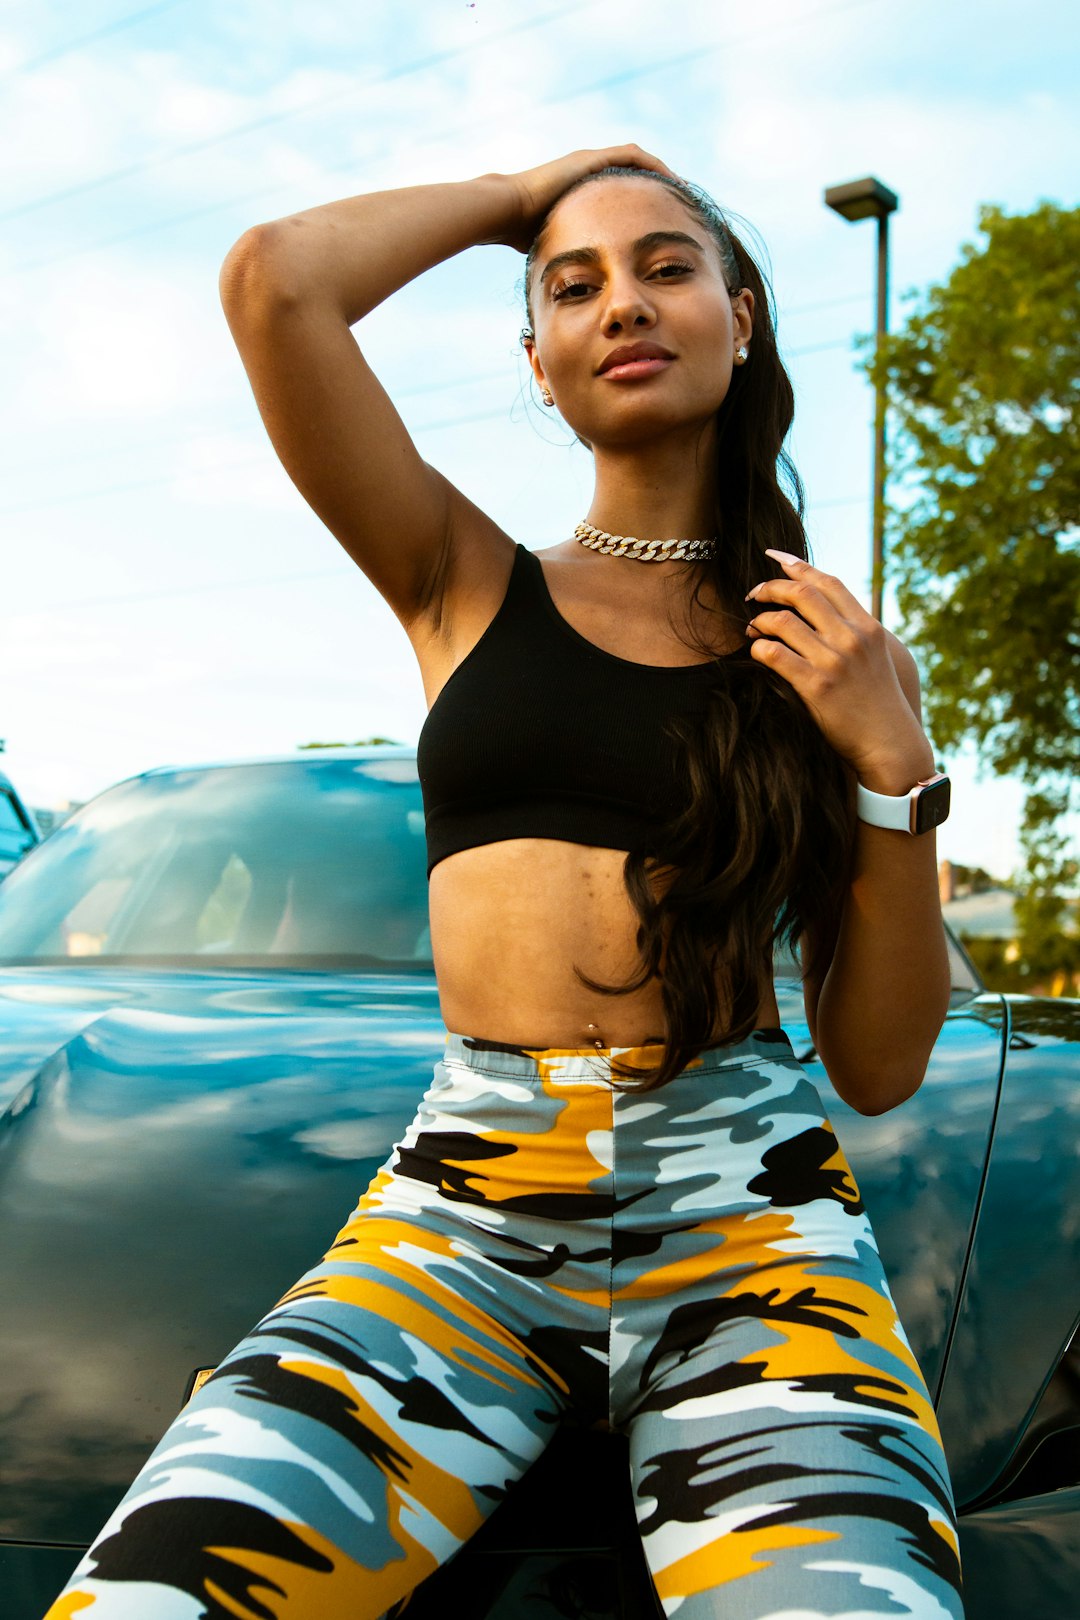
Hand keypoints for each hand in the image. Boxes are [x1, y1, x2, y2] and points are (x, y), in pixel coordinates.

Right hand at [493, 145, 678, 253]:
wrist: (506, 211)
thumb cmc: (521, 234)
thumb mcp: (554, 245)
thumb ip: (569, 255)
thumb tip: (578, 289)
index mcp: (583, 192)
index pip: (622, 194)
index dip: (644, 205)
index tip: (662, 221)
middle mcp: (589, 173)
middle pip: (634, 175)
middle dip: (658, 188)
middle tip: (680, 204)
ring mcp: (590, 163)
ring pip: (638, 162)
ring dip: (662, 174)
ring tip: (683, 191)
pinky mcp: (591, 160)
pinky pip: (633, 156)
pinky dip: (654, 166)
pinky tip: (672, 181)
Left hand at [744, 550, 935, 787]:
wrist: (889, 743)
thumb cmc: (878, 702)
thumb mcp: (876, 658)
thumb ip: (853, 632)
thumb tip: (823, 611)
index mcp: (867, 627)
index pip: (829, 582)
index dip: (798, 565)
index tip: (773, 557)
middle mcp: (851, 638)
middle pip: (802, 593)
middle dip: (770, 587)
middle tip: (753, 595)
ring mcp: (834, 661)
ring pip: (784, 621)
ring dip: (760, 620)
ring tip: (751, 628)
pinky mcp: (816, 686)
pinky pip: (775, 655)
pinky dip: (759, 648)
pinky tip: (757, 652)